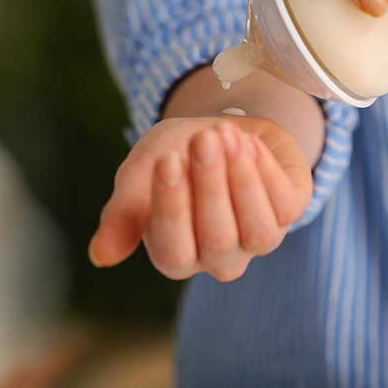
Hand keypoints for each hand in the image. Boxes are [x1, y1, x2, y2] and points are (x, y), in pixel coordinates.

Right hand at [89, 116, 311, 281]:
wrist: (216, 130)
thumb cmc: (173, 156)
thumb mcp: (139, 175)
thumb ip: (122, 214)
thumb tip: (99, 257)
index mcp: (175, 254)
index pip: (173, 251)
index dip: (172, 208)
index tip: (166, 160)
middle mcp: (218, 257)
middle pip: (218, 241)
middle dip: (211, 185)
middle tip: (203, 139)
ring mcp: (257, 240)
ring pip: (258, 232)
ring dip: (242, 180)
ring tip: (226, 135)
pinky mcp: (288, 213)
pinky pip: (285, 204)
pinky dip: (265, 169)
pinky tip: (247, 143)